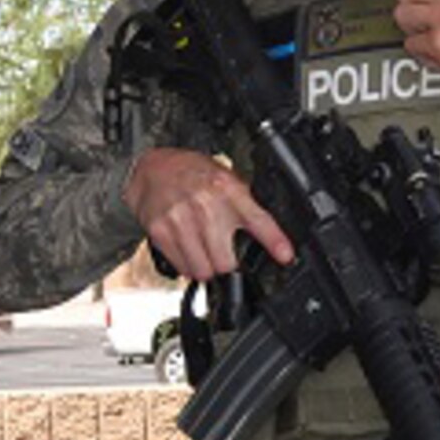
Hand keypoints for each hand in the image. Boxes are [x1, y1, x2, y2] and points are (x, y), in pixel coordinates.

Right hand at [121, 148, 293, 281]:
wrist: (152, 169)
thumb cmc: (193, 174)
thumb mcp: (225, 178)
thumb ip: (244, 203)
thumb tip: (269, 235)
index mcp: (227, 189)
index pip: (257, 219)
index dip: (274, 241)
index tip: (286, 256)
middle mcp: (205, 205)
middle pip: (226, 262)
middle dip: (228, 264)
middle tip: (224, 253)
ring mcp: (181, 220)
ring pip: (204, 270)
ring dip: (207, 267)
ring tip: (204, 251)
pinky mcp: (161, 232)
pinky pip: (183, 267)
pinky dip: (188, 265)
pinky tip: (188, 249)